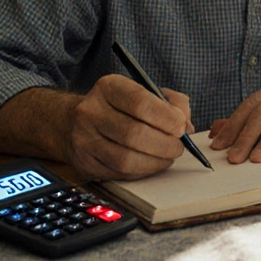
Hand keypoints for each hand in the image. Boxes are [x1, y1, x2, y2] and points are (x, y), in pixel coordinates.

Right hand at [65, 74, 192, 179]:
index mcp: (108, 87)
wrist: (74, 122)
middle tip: (179, 146)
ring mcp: (84, 139)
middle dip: (165, 144)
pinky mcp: (84, 163)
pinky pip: (119, 173)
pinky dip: (142, 171)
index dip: (166, 117)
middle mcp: (91, 111)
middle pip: (134, 134)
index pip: (140, 102)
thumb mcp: (144, 92)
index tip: (181, 126)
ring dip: (155, 161)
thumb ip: (172, 103)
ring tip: (168, 156)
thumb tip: (186, 126)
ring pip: (125, 158)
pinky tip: (151, 163)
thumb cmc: (120, 107)